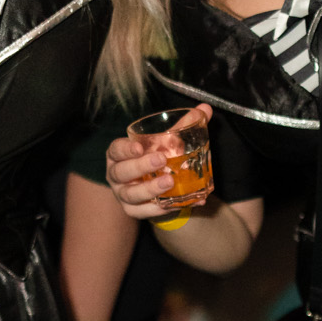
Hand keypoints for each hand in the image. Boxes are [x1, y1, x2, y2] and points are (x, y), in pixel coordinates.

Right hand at [106, 103, 213, 219]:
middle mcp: (116, 175)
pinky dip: (164, 208)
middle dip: (140, 167)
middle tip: (161, 160)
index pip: (116, 150)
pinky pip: (147, 212)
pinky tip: (180, 201)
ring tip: (170, 182)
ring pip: (132, 194)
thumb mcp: (167, 141)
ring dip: (151, 189)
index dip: (125, 149)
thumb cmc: (157, 157)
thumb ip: (184, 126)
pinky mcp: (134, 211)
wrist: (157, 187)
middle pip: (122, 172)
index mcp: (119, 155)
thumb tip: (205, 109)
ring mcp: (123, 195)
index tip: (139, 147)